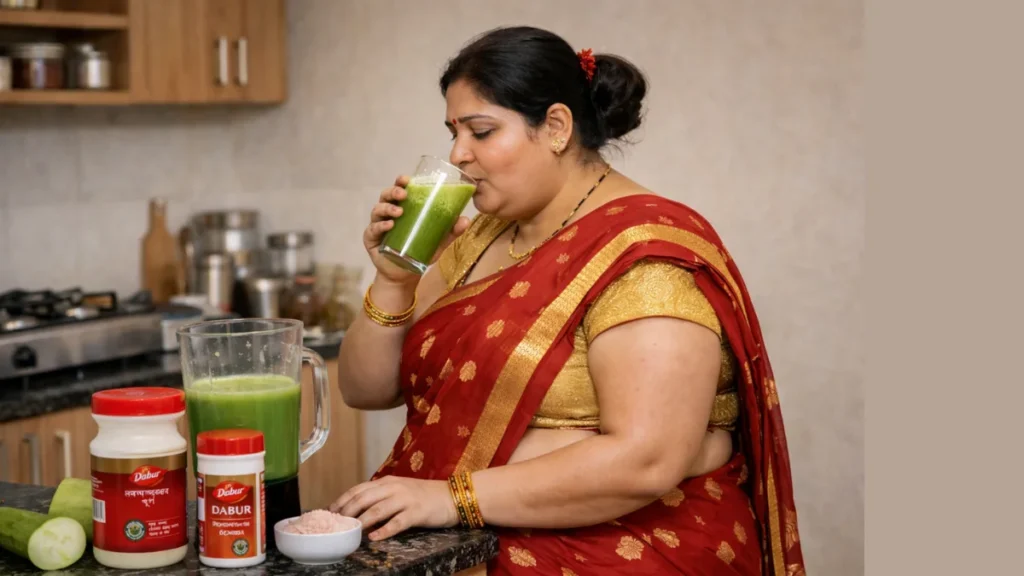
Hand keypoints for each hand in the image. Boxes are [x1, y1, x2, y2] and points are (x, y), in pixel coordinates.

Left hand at [329, 476, 458, 540]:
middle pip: (364, 498)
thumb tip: (358, 511)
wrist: (450, 497)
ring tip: (350, 531)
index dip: (342, 500)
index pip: (358, 489)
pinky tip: (374, 538)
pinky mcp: (417, 512)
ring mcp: (406, 499)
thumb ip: (380, 498)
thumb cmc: (423, 496)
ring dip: (362, 521)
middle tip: (336, 524)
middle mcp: (394, 488)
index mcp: (387, 482)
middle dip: (347, 511)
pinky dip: (384, 530)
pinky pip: (397, 522)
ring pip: (378, 510)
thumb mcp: (398, 492)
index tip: (330, 511)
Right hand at [364, 176, 471, 285]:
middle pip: (385, 196)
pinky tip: (389, 226)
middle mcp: (388, 214)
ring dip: (387, 208)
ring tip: (399, 211)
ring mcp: (378, 225)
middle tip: (403, 193)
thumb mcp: (437, 241)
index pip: (399, 190)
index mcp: (403, 208)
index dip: (400, 182)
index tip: (406, 179)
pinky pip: (372, 229)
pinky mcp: (371, 239)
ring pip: (377, 210)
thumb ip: (450, 231)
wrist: (405, 275)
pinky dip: (380, 226)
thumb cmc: (419, 252)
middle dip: (393, 191)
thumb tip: (465, 220)